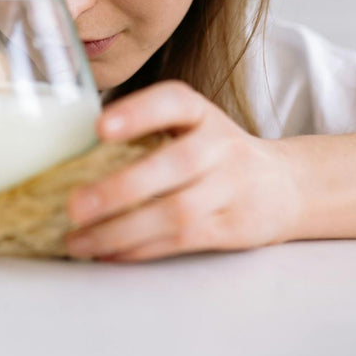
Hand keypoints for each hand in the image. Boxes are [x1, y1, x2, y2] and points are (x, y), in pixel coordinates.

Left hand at [65, 81, 302, 260]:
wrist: (285, 186)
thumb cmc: (216, 153)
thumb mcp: (192, 127)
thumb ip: (146, 132)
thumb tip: (70, 151)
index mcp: (202, 114)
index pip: (175, 102)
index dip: (138, 112)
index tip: (99, 127)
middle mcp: (220, 146)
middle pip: (174, 165)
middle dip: (120, 188)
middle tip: (73, 205)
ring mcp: (231, 189)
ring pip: (175, 213)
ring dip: (121, 230)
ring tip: (78, 241)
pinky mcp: (232, 227)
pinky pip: (182, 241)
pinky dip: (140, 249)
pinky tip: (108, 253)